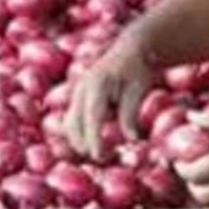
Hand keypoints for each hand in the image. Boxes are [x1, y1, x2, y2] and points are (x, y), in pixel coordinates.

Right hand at [63, 34, 153, 158]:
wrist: (129, 49)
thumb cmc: (137, 70)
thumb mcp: (138, 89)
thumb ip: (130, 114)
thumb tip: (131, 140)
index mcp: (97, 84)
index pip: (92, 116)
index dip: (93, 137)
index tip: (98, 156)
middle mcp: (82, 88)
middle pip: (73, 122)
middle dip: (83, 143)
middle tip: (103, 159)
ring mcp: (77, 92)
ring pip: (69, 123)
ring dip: (79, 140)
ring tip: (100, 153)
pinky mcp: (78, 98)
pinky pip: (72, 120)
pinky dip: (79, 133)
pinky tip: (92, 143)